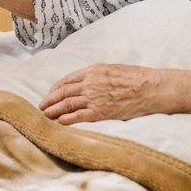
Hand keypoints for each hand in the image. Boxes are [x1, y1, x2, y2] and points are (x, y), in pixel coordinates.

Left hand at [39, 64, 165, 124]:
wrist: (149, 88)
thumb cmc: (135, 77)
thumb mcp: (112, 68)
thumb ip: (97, 74)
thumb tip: (87, 81)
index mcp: (92, 71)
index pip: (67, 80)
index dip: (56, 88)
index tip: (50, 93)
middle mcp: (90, 83)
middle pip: (63, 92)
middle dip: (50, 100)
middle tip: (41, 106)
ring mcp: (94, 98)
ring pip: (67, 104)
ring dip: (54, 110)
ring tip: (45, 115)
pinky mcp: (101, 112)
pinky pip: (79, 116)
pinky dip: (67, 119)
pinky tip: (59, 122)